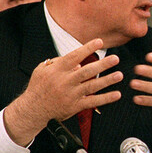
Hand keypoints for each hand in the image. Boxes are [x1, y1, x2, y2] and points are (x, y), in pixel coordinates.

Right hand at [4, 39, 122, 145]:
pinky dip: (105, 98)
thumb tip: (78, 62)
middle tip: (115, 58)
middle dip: (102, 64)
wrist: (32, 110)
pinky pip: (93, 102)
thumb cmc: (38, 87)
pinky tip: (116, 94)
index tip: (100, 42)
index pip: (75, 56)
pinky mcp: (75, 106)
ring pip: (92, 86)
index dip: (88, 48)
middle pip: (87, 71)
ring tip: (119, 75)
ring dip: (107, 80)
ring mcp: (70, 95)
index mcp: (57, 70)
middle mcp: (65, 81)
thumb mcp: (42, 70)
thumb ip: (58, 62)